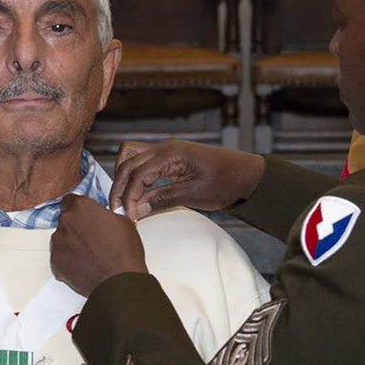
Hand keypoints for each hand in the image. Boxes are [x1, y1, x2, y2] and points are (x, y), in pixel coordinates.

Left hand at [50, 194, 148, 297]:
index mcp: (82, 208)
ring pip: (61, 238)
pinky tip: (83, 265)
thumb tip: (103, 217)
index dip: (78, 209)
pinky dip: (68, 260)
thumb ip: (106, 215)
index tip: (83, 215)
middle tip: (91, 238)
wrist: (118, 282)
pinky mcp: (55, 261)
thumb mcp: (123, 223)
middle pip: (66, 220)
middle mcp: (66, 221)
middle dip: (76, 227)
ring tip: (89, 254)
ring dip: (71, 243)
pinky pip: (59, 256)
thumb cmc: (124, 253)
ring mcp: (58, 242)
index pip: (70, 200)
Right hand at [108, 139, 264, 218]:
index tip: (127, 217)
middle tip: (118, 212)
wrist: (246, 173)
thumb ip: (162, 199)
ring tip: (123, 202)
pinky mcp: (169, 156)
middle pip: (127, 164)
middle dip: (119, 188)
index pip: (137, 174)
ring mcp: (166, 150)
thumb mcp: (194, 195)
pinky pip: (141, 160)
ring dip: (122, 178)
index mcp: (171, 154)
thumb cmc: (226, 181)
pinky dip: (133, 175)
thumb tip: (136, 209)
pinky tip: (135, 192)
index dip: (128, 197)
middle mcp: (164, 147)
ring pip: (130, 158)